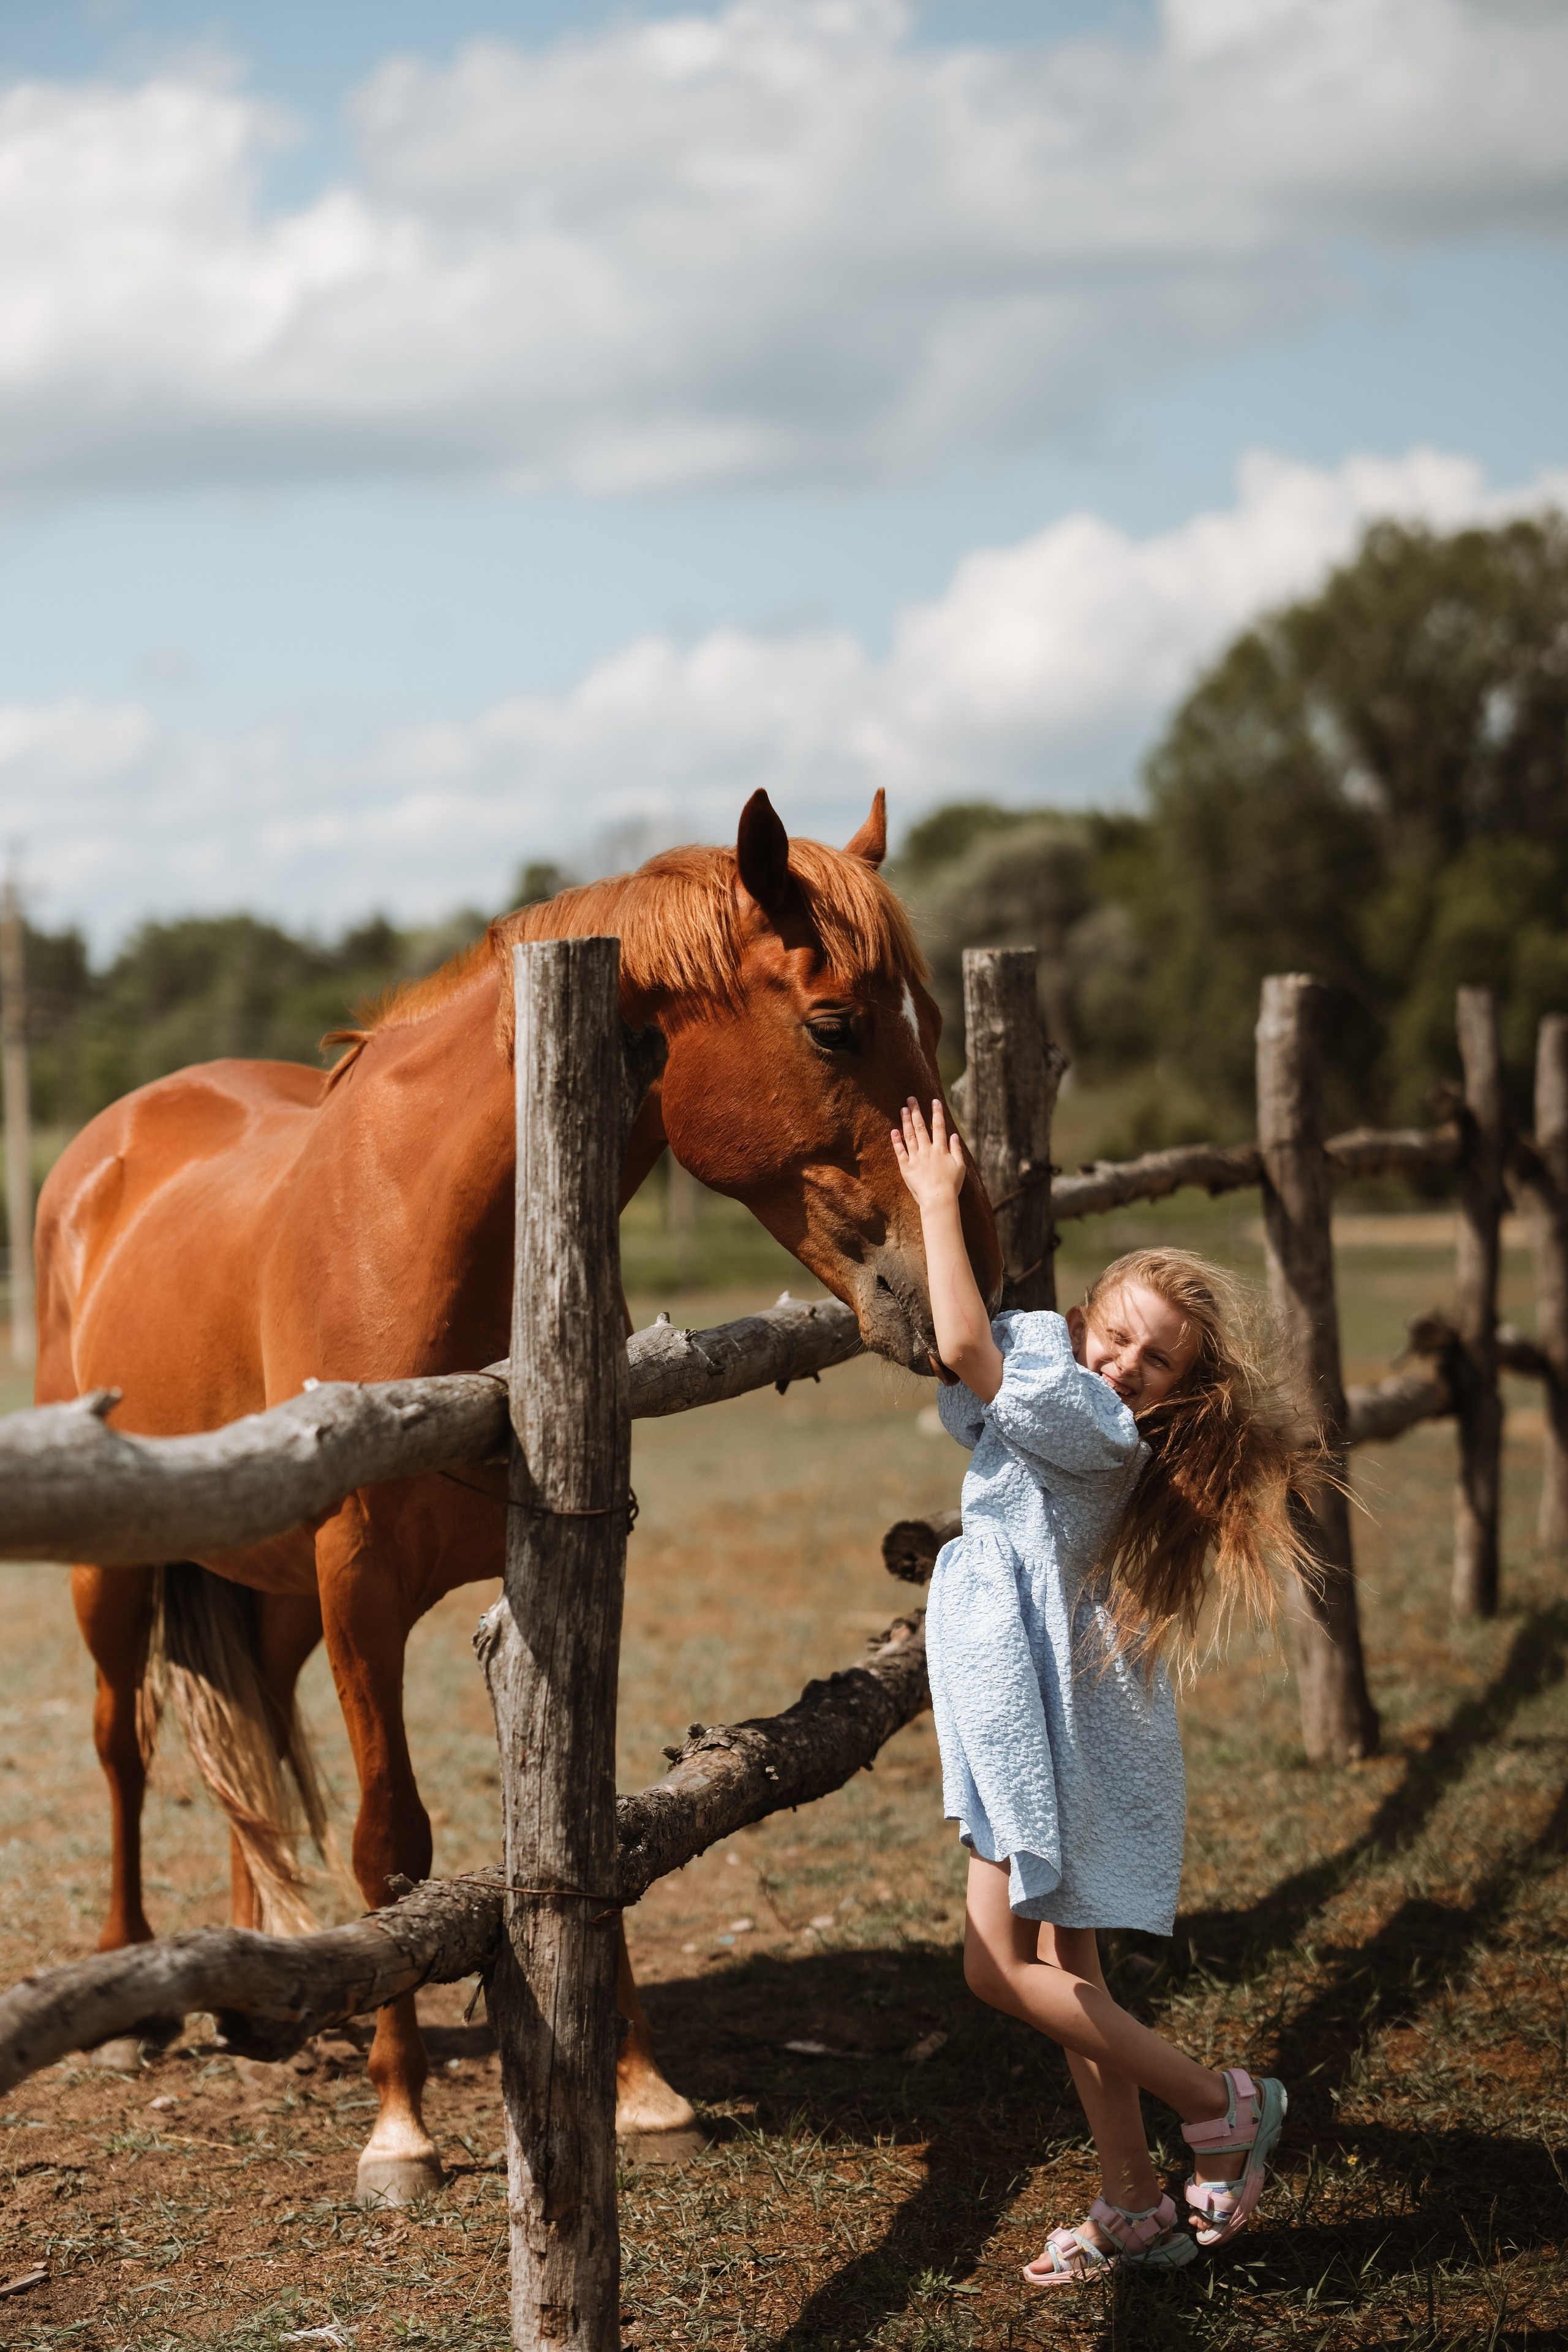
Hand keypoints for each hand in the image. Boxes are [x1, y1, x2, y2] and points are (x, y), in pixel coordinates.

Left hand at [890, 1097, 966, 1212]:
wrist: (939, 1200)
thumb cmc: (952, 1185)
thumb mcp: (960, 1167)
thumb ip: (956, 1150)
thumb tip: (953, 1135)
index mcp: (941, 1149)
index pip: (939, 1126)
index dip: (937, 1113)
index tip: (934, 1101)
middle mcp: (927, 1150)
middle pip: (921, 1127)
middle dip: (916, 1111)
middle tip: (911, 1099)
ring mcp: (916, 1158)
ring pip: (909, 1135)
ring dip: (906, 1121)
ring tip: (902, 1109)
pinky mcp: (906, 1167)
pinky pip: (900, 1152)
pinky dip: (896, 1141)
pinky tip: (893, 1131)